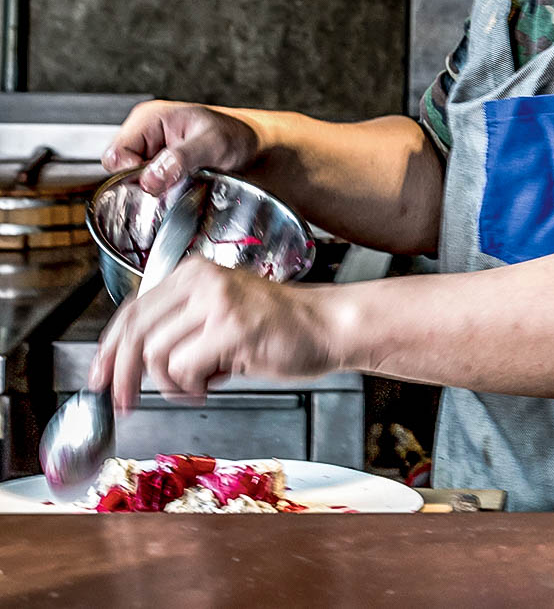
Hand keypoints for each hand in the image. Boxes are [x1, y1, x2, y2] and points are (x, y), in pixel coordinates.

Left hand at [88, 258, 339, 411]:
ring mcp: (218, 303)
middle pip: (136, 333)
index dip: (109, 349)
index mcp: (193, 272)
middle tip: (125, 403)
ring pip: (156, 355)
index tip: (100, 376)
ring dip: (170, 384)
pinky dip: (191, 388)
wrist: (330, 326)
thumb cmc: (280, 326)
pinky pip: (183, 370)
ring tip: (197, 386)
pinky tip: (214, 383)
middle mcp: (202, 281)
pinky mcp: (232, 329)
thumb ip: (179, 324)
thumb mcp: (220, 311)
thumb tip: (129, 360)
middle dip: (122, 376)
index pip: (132, 310)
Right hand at [102, 100, 260, 195]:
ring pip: (130, 180)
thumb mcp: (214, 144)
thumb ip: (181, 158)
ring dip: (152, 188)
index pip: (115, 154)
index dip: (130, 174)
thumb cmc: (237, 136)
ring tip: (180, 182)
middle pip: (118, 169)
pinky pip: (145, 184)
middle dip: (142, 182)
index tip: (156, 183)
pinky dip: (159, 191)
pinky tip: (178, 187)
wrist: (252, 146)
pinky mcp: (157, 165)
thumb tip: (149, 180)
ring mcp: (149, 150)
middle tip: (173, 183)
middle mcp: (144, 132)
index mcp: (149, 118)